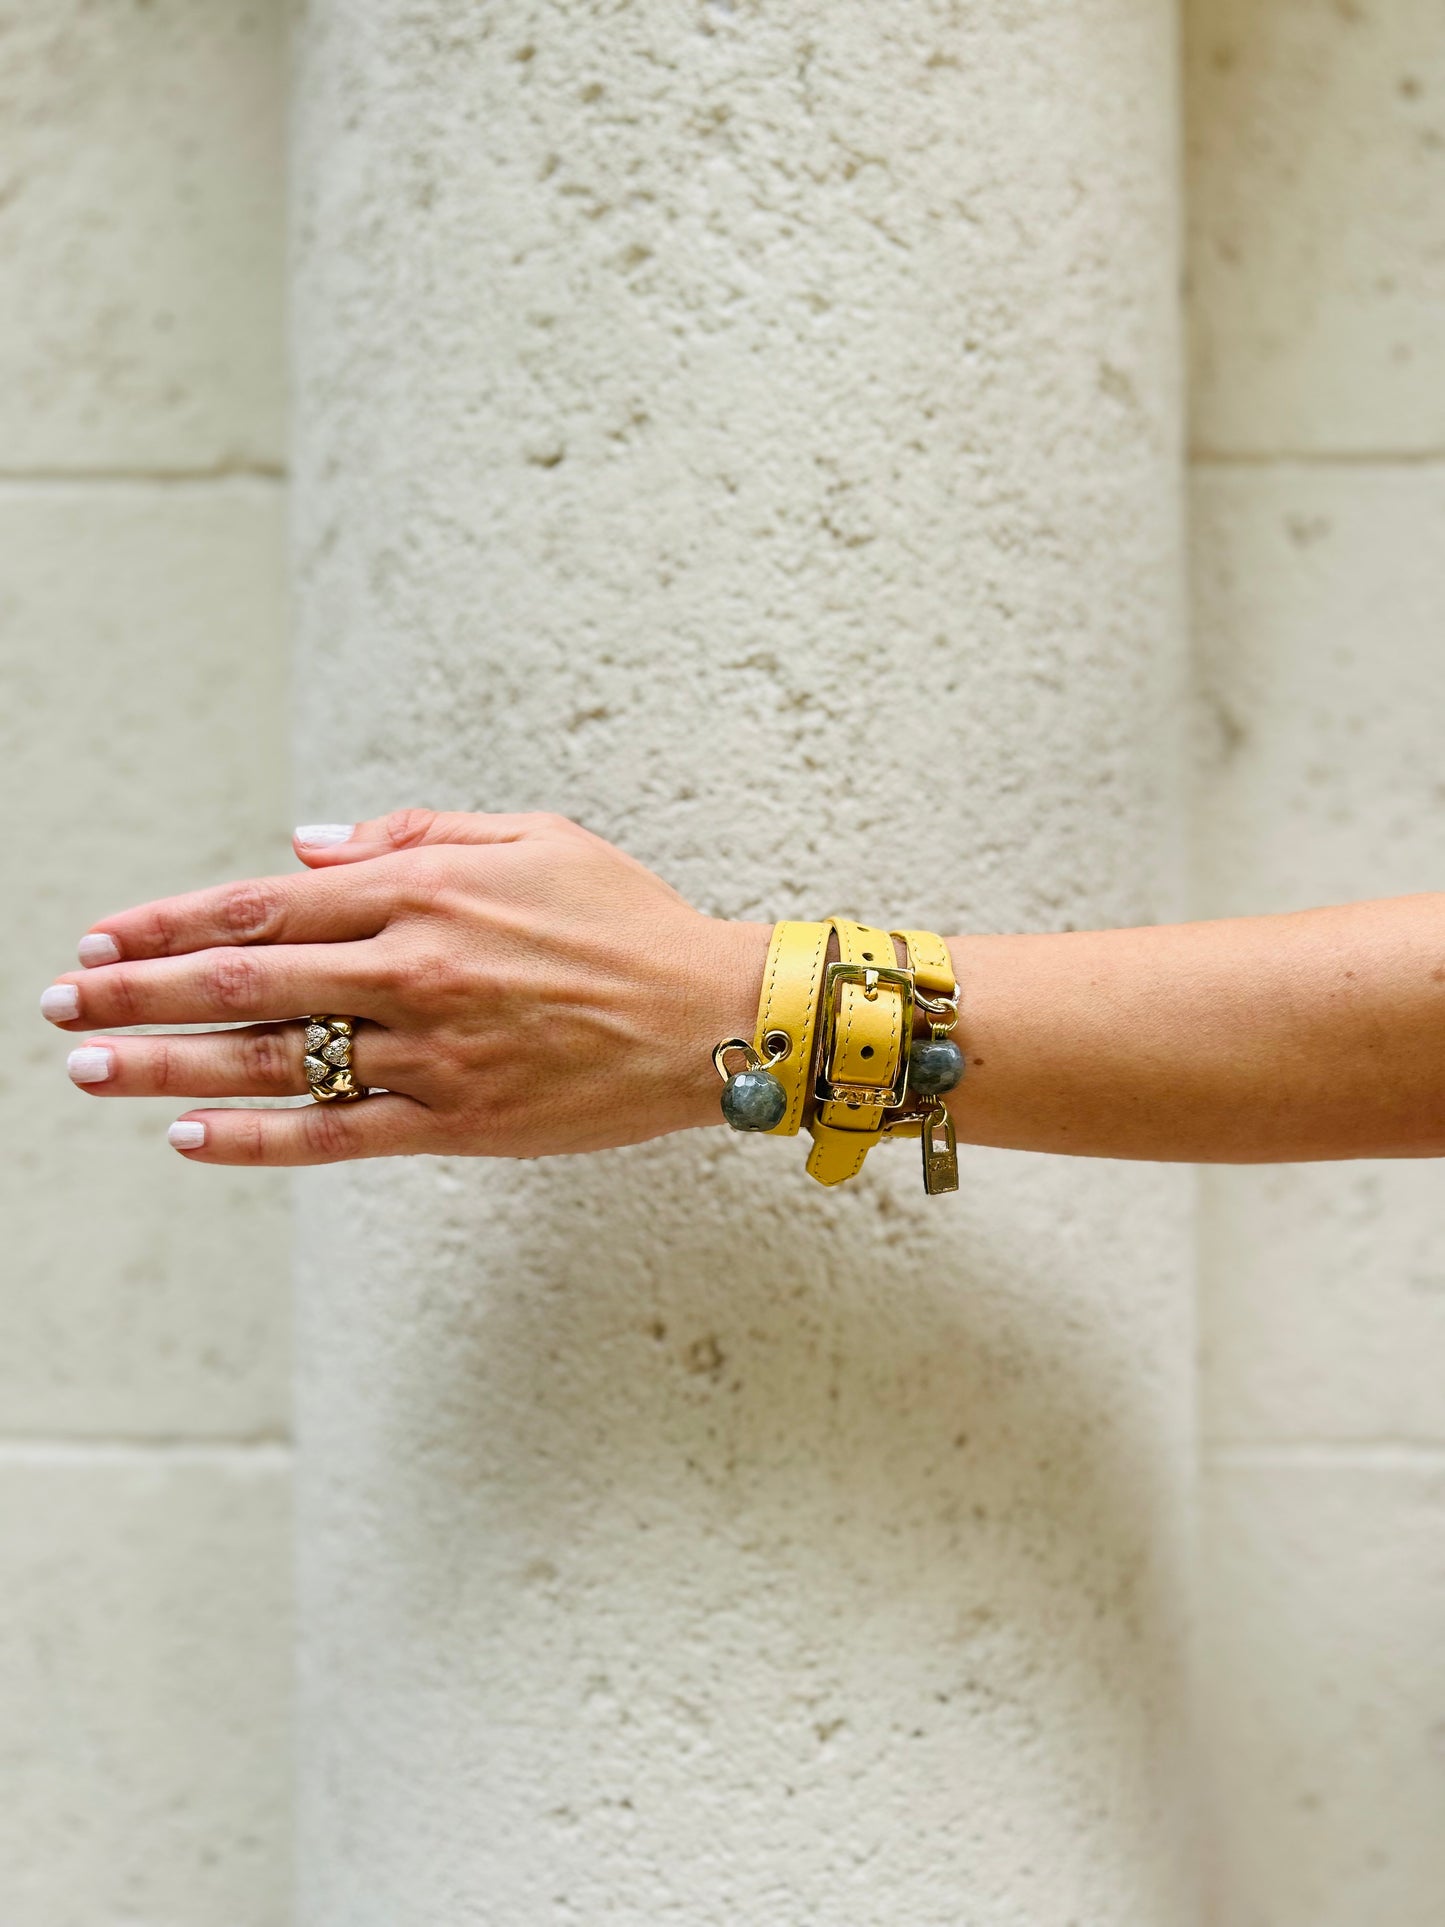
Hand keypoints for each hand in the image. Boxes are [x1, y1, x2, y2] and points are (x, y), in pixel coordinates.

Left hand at [41, 810, 770, 1165]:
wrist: (711, 1014)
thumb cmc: (624, 919)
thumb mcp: (532, 837)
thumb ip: (413, 832)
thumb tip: (304, 846)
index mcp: (425, 892)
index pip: (264, 904)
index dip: (171, 922)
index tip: (103, 937)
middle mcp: (412, 969)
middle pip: (244, 980)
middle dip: (138, 993)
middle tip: (62, 1005)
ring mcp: (429, 1051)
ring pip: (271, 1061)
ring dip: (168, 1067)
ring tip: (89, 1072)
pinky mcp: (455, 1120)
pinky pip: (335, 1134)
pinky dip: (256, 1138)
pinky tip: (190, 1138)